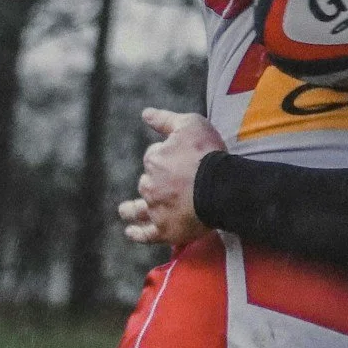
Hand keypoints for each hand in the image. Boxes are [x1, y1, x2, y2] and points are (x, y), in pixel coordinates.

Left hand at [122, 108, 225, 246]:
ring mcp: (157, 208)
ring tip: (125, 211)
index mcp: (154, 159)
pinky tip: (130, 232)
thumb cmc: (209, 154)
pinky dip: (137, 233)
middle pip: (148, 182)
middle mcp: (150, 184)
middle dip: (155, 182)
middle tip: (169, 185)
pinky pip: (147, 233)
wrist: (222, 186)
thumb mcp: (191, 124)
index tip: (181, 160)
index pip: (155, 156)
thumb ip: (166, 119)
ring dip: (132, 209)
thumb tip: (145, 114)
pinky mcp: (166, 229)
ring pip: (141, 208)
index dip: (167, 157)